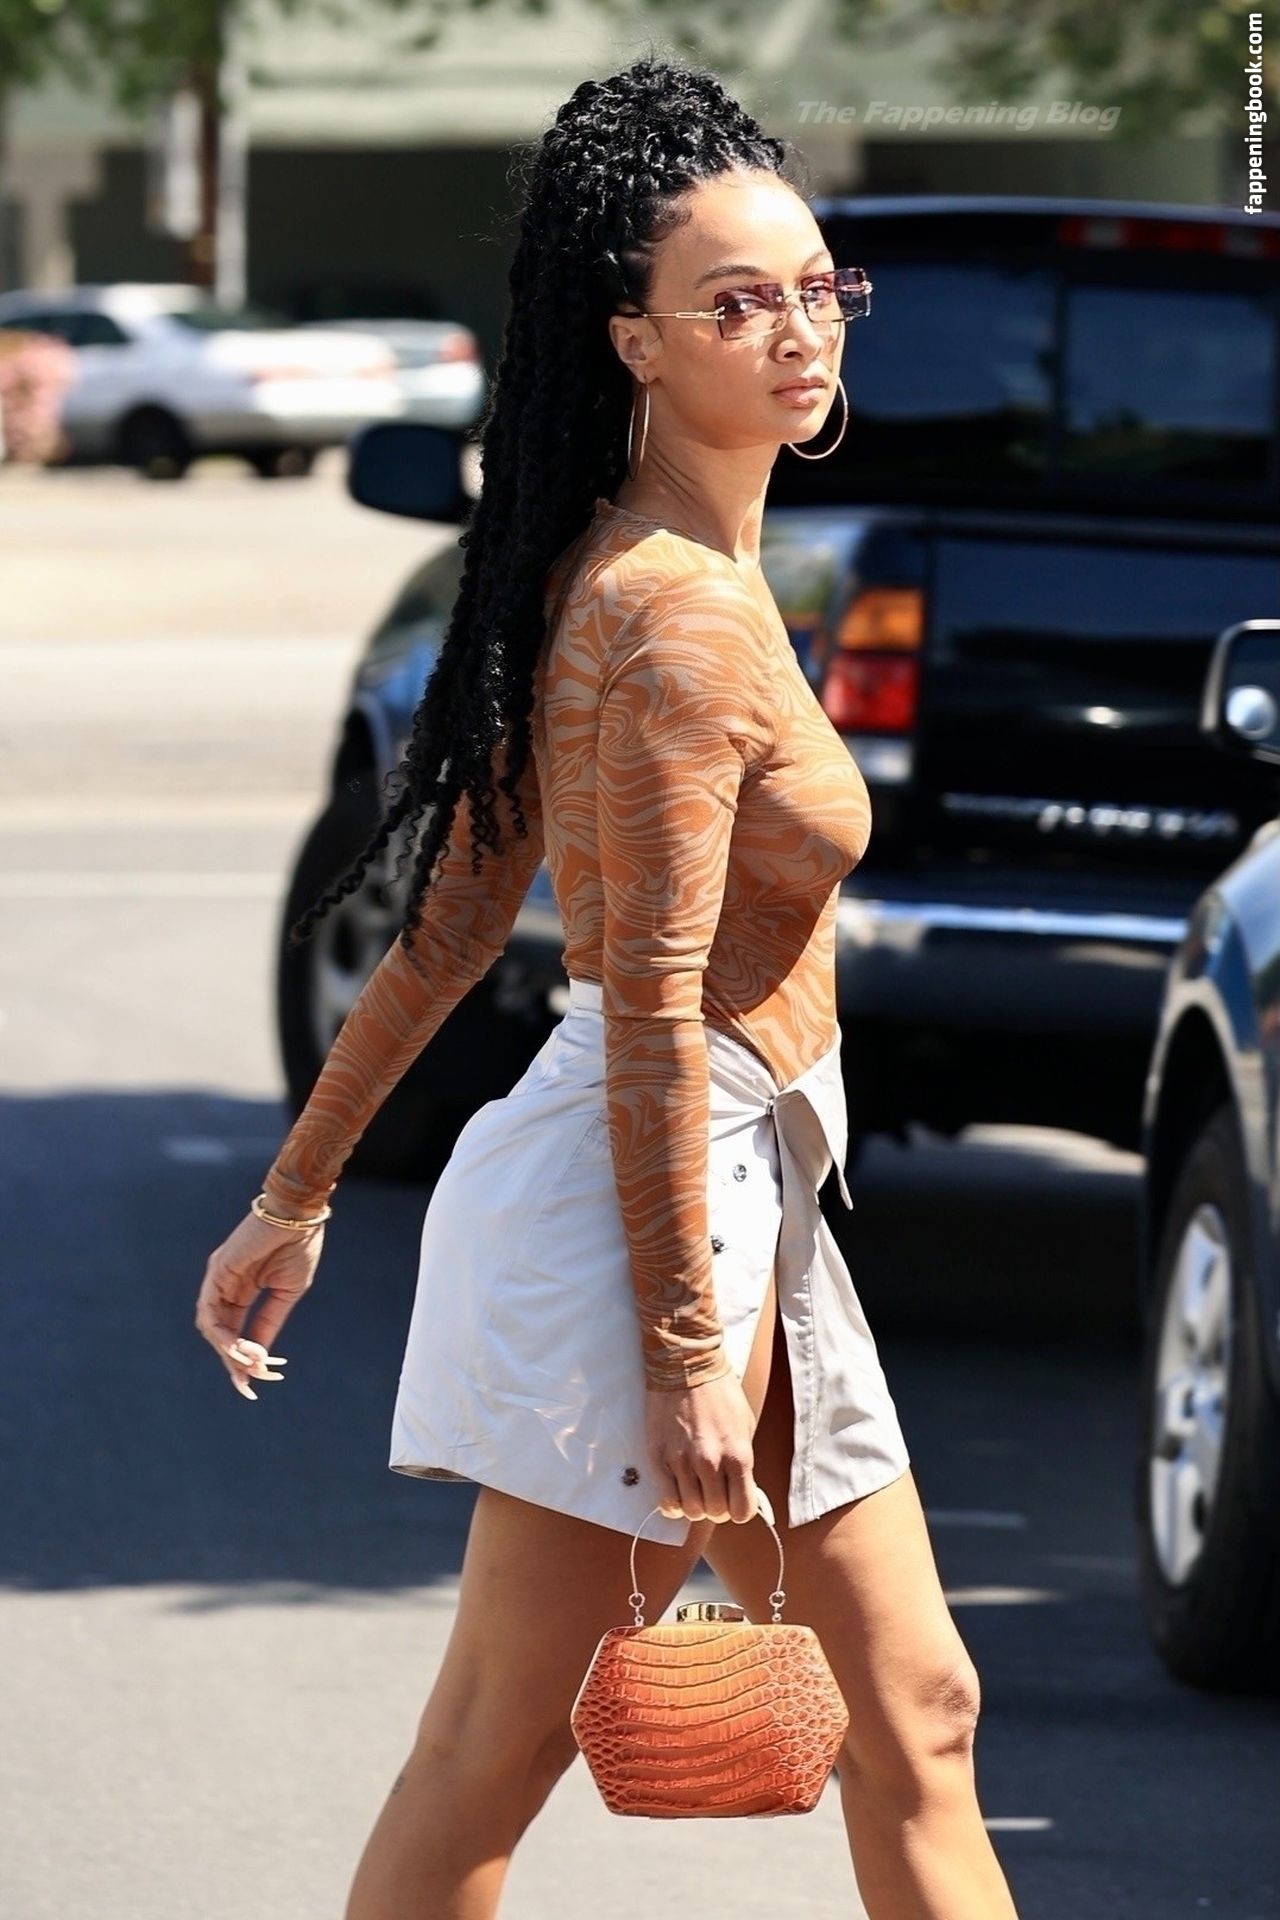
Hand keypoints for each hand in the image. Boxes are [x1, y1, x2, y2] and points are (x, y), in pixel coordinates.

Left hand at [194, 1205, 323, 1400]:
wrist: (299, 1215)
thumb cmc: (298, 1247)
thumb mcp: (286, 1293)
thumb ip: (269, 1322)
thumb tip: (260, 1355)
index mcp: (241, 1291)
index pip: (233, 1331)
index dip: (241, 1358)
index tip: (254, 1383)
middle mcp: (224, 1287)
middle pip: (219, 1334)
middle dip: (232, 1362)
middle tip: (248, 1384)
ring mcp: (218, 1279)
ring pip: (211, 1327)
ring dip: (228, 1351)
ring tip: (250, 1366)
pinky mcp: (217, 1272)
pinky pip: (210, 1311)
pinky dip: (222, 1334)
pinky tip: (239, 1348)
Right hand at [644, 1366, 760, 1524]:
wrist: (686, 1366)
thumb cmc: (720, 1394)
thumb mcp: (745, 1426)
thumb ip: (743, 1462)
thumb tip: (742, 1491)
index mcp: (738, 1455)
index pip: (742, 1511)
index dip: (739, 1509)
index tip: (735, 1500)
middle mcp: (710, 1462)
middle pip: (716, 1513)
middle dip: (718, 1507)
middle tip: (715, 1491)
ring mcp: (682, 1462)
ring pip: (691, 1511)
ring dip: (696, 1505)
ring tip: (696, 1488)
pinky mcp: (659, 1458)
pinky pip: (667, 1500)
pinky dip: (674, 1504)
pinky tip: (678, 1492)